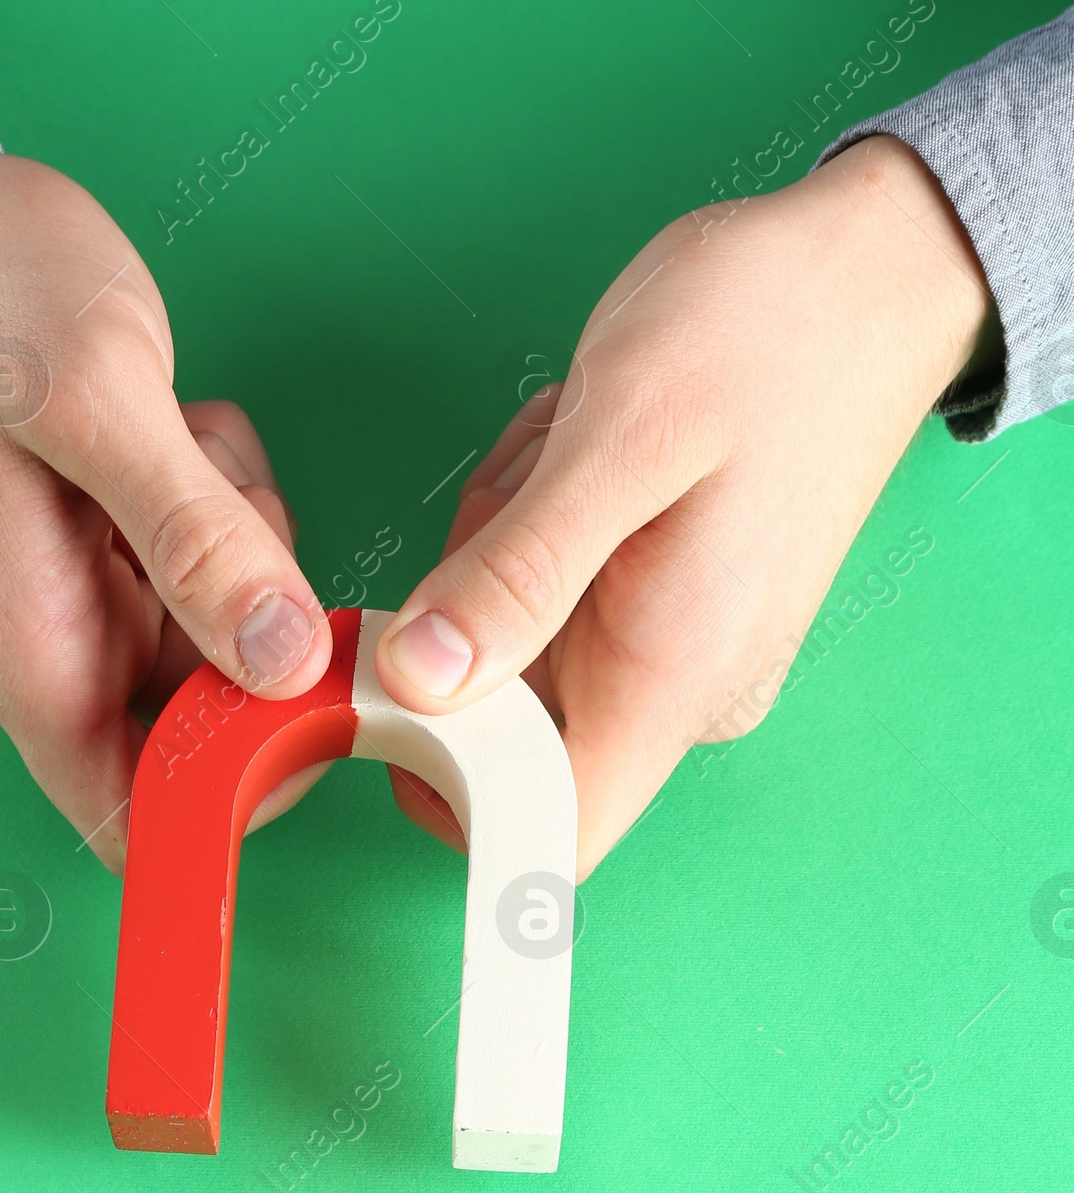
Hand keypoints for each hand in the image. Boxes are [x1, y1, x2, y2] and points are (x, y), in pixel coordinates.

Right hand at [0, 85, 329, 868]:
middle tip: (243, 524)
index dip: (231, 799)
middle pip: (199, 729)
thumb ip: (197, 542)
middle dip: (254, 644)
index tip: (302, 705)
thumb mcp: (101, 404)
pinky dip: (220, 512)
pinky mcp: (100, 555)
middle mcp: (46, 651)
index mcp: (29, 654)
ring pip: (213, 644)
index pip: (137, 821)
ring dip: (241, 557)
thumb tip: (283, 663)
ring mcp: (73, 603)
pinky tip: (178, 435)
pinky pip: (201, 575)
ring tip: (190, 451)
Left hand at [373, 137, 995, 876]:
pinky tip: (584, 456)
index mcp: (673, 679)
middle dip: (472, 615)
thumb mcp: (623, 437)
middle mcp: (677, 692)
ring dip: (502, 550)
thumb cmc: (771, 333)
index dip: (452, 795)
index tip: (406, 689)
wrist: (875, 270)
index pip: (545, 834)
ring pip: (512, 654)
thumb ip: (518, 574)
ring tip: (574, 453)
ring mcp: (670, 653)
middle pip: (502, 730)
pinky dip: (532, 530)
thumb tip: (422, 684)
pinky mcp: (658, 610)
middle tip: (532, 490)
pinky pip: (545, 604)